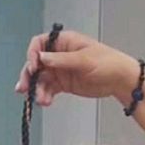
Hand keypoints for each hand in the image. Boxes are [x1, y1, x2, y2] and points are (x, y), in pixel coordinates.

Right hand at [15, 29, 137, 106]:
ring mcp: (60, 70)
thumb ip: (61, 60)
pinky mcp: (64, 84)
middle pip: (36, 63)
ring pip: (41, 79)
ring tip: (40, 100)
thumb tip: (41, 57)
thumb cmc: (107, 63)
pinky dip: (46, 95)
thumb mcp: (84, 60)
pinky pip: (49, 89)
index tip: (33, 68)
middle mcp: (59, 55)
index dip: (33, 55)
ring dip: (37, 89)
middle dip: (29, 76)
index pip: (40, 44)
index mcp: (64, 42)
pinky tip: (46, 102)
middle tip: (24, 88)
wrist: (120, 80)